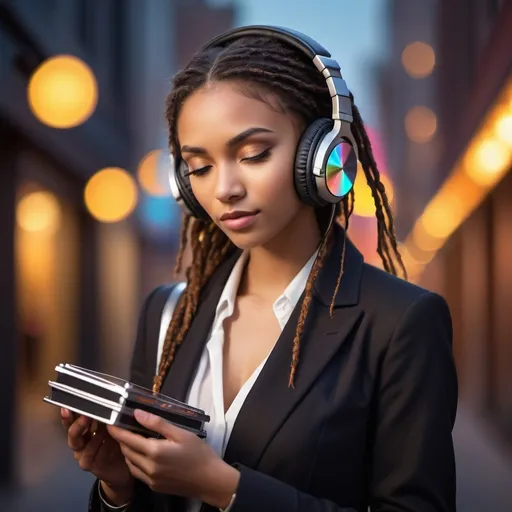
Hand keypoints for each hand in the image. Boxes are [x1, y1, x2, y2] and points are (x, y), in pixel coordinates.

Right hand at [61, 409, 133, 502]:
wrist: (119, 468)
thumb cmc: (113, 443)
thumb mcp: (109, 428)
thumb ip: (105, 417)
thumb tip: (107, 400)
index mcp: (81, 433)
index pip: (70, 423)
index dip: (67, 416)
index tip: (67, 407)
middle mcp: (79, 445)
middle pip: (73, 435)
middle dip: (79, 424)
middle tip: (86, 415)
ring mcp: (84, 458)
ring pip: (86, 447)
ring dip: (96, 436)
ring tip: (106, 428)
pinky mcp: (92, 467)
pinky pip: (97, 457)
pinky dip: (104, 448)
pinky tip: (112, 442)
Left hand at [108, 409, 239, 507]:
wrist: (210, 480)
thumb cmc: (199, 454)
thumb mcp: (181, 433)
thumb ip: (158, 423)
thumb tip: (138, 413)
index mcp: (154, 452)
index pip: (128, 439)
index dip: (117, 431)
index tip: (109, 422)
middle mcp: (148, 467)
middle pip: (127, 451)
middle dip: (121, 439)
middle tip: (122, 427)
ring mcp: (150, 479)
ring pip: (130, 463)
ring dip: (127, 451)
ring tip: (130, 439)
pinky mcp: (154, 487)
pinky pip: (137, 473)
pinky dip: (134, 462)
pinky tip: (141, 454)